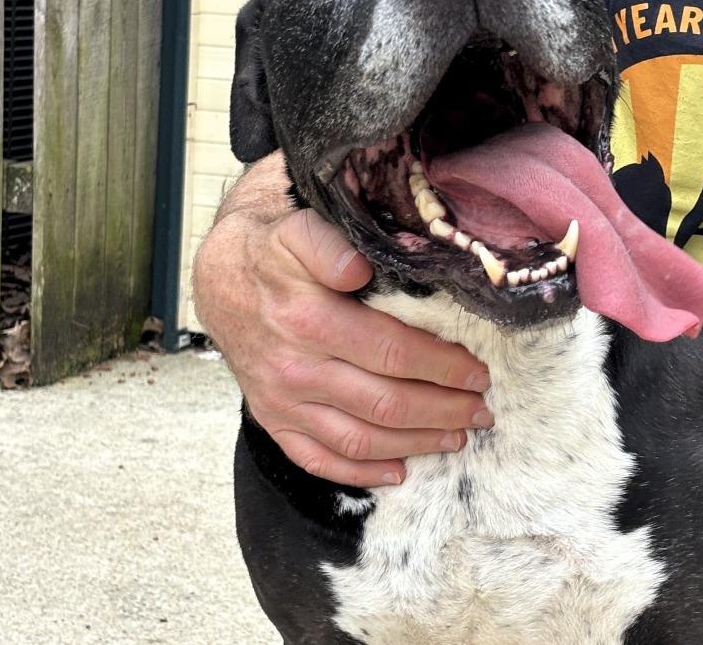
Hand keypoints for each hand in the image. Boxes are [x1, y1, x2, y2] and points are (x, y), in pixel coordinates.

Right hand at [193, 154, 492, 487]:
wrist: (221, 278)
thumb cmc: (274, 251)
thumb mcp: (300, 230)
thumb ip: (330, 245)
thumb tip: (359, 268)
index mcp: (310, 320)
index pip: (393, 353)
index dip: (442, 367)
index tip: (478, 372)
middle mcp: (296, 368)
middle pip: (384, 403)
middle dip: (442, 411)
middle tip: (481, 411)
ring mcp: (282, 400)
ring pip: (358, 437)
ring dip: (414, 443)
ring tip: (456, 438)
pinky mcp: (272, 418)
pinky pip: (317, 458)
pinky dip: (360, 471)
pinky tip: (397, 472)